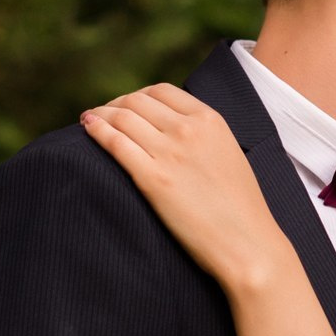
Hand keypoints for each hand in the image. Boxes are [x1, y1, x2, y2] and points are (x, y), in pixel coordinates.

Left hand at [81, 85, 288, 292]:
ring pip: (122, 117)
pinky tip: (87, 128)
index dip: (138, 95)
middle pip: (137, 101)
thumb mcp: (228, 154)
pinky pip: (115, 143)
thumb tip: (174, 130)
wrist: (247, 243)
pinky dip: (96, 131)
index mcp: (211, 120)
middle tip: (103, 114)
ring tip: (89, 120)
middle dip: (115, 104)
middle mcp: (188, 129)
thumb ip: (203, 136)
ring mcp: (169, 153)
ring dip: (100, 114)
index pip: (162, 91)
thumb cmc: (240, 208)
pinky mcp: (152, 179)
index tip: (127, 105)